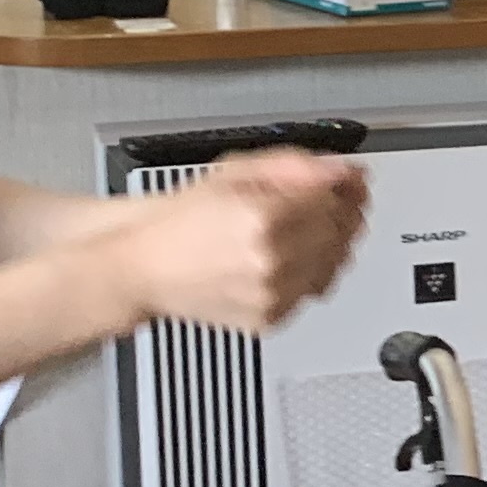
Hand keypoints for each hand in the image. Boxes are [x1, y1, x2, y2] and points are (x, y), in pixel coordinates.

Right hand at [119, 150, 369, 333]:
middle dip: (340, 216)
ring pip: (333, 266)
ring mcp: (272, 294)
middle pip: (340, 235)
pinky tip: (285, 259)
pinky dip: (309, 274)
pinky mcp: (270, 319)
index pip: (335, 202)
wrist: (143, 268)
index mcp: (263, 218)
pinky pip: (312, 291)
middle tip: (325, 204)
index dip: (344, 190)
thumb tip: (340, 170)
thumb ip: (294, 167)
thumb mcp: (234, 173)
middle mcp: (271, 261)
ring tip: (298, 232)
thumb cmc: (180, 221)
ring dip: (328, 246)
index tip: (343, 183)